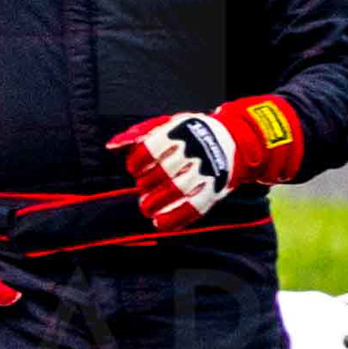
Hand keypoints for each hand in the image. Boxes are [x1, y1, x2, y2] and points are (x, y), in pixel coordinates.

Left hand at [112, 97, 305, 228]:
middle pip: (164, 171)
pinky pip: (195, 206)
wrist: (236, 139)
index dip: (138, 162)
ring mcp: (206, 170)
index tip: (134, 170)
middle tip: (140, 191)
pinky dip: (177, 218)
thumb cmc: (193, 132)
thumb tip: (111, 146)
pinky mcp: (215, 188)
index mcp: (180, 131)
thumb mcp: (168, 124)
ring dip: (158, 203)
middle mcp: (194, 150)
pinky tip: (161, 223)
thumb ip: (138, 133)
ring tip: (147, 208)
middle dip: (146, 185)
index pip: (151, 148)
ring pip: (179, 190)